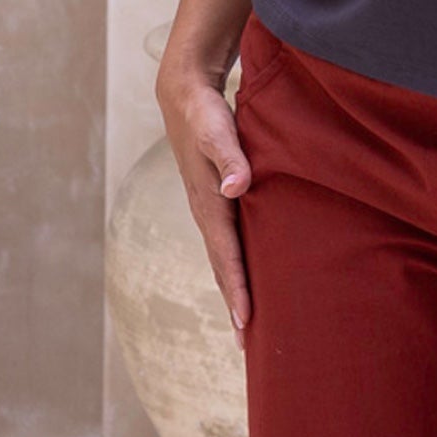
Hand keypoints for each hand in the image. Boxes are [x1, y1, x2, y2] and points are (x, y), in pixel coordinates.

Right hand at [155, 60, 253, 351]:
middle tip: (248, 342)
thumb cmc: (205, 111)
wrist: (185, 94)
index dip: (236, 286)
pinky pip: (228, 238)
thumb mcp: (218, 128)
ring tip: (249, 320)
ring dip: (235, 286)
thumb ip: (229, 155)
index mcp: (208, 200)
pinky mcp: (217, 196)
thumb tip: (237, 187)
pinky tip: (250, 271)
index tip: (245, 321)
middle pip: (221, 265)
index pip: (225, 252)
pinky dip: (236, 262)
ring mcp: (210, 205)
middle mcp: (207, 210)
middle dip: (234, 301)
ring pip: (224, 254)